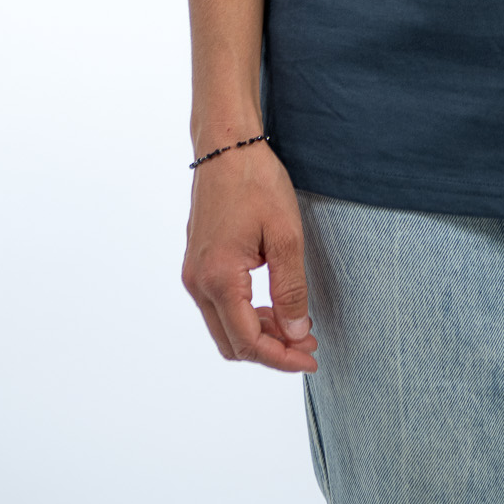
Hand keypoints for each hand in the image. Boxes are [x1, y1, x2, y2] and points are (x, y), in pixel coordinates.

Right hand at [182, 140, 318, 372]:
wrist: (226, 144)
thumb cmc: (256, 182)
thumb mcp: (285, 235)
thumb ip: (290, 289)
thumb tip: (294, 334)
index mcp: (219, 279)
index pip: (248, 342)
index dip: (281, 358)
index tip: (310, 359)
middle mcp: (197, 282)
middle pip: (232, 342)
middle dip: (271, 350)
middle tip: (307, 342)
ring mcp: (193, 273)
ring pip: (224, 327)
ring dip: (258, 333)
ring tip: (296, 324)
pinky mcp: (197, 263)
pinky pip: (219, 306)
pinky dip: (246, 315)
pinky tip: (274, 304)